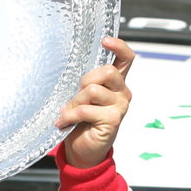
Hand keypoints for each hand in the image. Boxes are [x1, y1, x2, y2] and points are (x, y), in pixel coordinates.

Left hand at [57, 36, 133, 168]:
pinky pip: (86, 109)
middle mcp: (122, 92)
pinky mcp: (113, 120)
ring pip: (93, 90)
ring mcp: (120, 106)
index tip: (105, 40)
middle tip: (74, 96)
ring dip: (74, 102)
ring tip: (67, 113)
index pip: (126, 59)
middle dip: (84, 81)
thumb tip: (71, 67)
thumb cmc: (81, 121)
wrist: (82, 150)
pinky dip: (70, 115)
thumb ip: (85, 83)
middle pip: (107, 71)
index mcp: (115, 83)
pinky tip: (63, 123)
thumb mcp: (81, 97)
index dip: (119, 47)